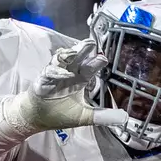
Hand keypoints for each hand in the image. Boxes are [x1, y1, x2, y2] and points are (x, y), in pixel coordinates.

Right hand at [5, 39, 128, 133]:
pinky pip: (49, 73)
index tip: (104, 58)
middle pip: (78, 59)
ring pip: (63, 60)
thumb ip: (103, 116)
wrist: (36, 118)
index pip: (90, 68)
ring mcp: (55, 75)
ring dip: (70, 54)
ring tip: (78, 48)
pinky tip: (64, 73)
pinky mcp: (42, 80)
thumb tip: (125, 118)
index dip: (96, 62)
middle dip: (84, 50)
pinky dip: (57, 72)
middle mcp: (69, 74)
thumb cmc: (59, 113)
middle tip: (92, 43)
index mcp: (79, 80)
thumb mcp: (85, 117)